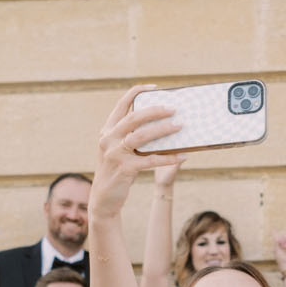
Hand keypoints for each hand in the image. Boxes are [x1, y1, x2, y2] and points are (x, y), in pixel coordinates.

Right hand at [92, 85, 182, 218]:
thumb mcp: (118, 149)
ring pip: (141, 136)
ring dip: (162, 130)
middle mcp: (108, 139)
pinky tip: (181, 156)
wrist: (104, 199)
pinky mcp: (124, 169)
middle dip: (155, 111)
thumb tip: (160, 122)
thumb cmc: (117, 170)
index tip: (154, 87)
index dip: (136, 92)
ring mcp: (114, 154)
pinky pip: (150, 160)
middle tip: (174, 109)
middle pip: (133, 117)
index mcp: (107, 130)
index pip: (121, 104)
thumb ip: (131, 135)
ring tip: (180, 127)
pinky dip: (167, 157)